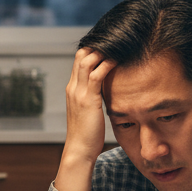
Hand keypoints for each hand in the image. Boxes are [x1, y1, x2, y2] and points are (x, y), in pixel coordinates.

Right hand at [54, 49, 115, 190]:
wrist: (79, 150)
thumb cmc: (87, 134)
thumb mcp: (89, 112)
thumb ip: (94, 98)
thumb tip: (107, 91)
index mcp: (72, 89)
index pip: (80, 60)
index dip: (93, 49)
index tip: (110, 44)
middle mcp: (73, 87)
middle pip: (81, 54)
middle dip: (98, 44)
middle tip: (116, 40)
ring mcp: (78, 92)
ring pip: (87, 60)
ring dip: (103, 50)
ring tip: (119, 44)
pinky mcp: (88, 99)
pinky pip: (96, 75)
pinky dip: (107, 64)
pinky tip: (118, 60)